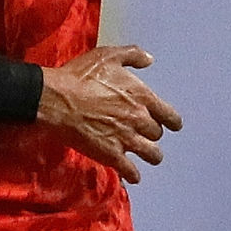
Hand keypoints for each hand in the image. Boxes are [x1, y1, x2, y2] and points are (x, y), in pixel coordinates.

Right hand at [36, 45, 181, 181]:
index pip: (169, 116)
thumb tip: (149, 60)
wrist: (57, 100)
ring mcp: (126, 138)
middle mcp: (139, 119)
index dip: (172, 122)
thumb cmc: (79, 76)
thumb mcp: (107, 56)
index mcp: (141, 96)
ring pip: (152, 154)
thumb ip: (132, 55)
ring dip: (151, 156)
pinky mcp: (111, 154)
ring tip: (147, 157)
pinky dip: (133, 175)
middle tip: (145, 134)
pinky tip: (133, 176)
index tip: (172, 125)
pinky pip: (130, 171)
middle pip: (157, 134)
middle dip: (152, 134)